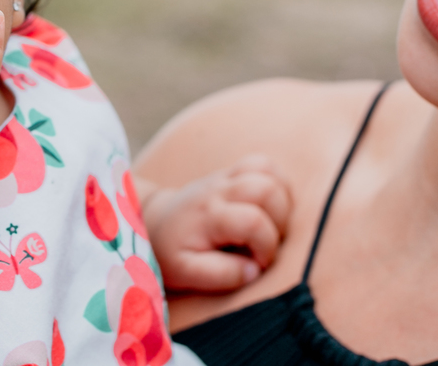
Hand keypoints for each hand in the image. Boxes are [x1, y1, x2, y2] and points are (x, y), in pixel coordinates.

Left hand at [142, 155, 290, 292]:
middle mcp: (218, 190)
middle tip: (266, 242)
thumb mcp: (185, 272)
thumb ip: (221, 274)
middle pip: (267, 189)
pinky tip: (270, 208)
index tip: (258, 263)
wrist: (155, 224)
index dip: (267, 247)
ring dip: (282, 201)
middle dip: (280, 222)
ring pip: (268, 171)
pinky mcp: (232, 173)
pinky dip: (278, 184)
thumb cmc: (173, 252)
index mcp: (208, 216)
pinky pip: (264, 164)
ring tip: (271, 224)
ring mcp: (225, 177)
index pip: (252, 221)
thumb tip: (255, 269)